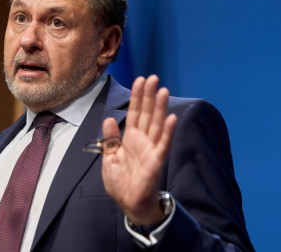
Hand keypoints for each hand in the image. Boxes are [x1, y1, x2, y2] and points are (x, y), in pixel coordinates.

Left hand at [102, 75, 176, 225]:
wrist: (127, 202)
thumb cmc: (120, 181)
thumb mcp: (109, 157)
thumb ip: (110, 139)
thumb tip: (109, 119)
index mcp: (130, 138)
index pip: (135, 113)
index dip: (137, 97)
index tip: (140, 80)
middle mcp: (142, 140)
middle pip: (147, 114)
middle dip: (149, 96)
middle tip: (153, 77)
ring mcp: (151, 149)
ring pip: (156, 124)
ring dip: (160, 108)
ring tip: (163, 91)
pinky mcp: (156, 161)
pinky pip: (162, 144)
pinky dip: (167, 131)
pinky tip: (171, 117)